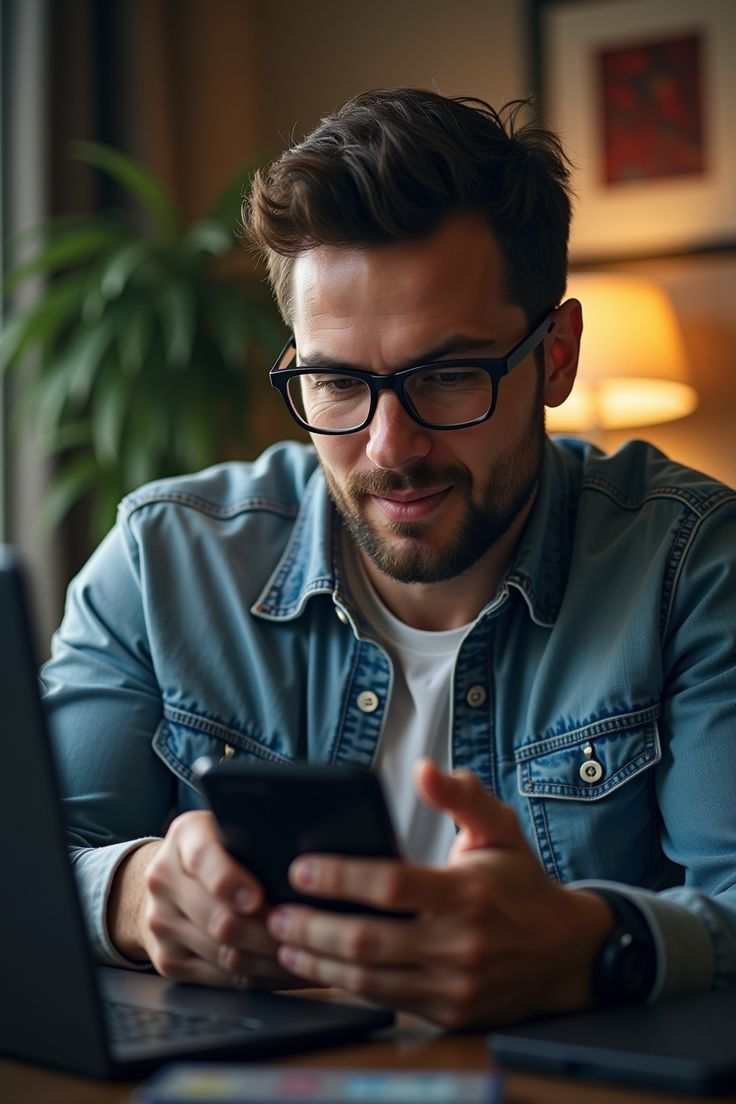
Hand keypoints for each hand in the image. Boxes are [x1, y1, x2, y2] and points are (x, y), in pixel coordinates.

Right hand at [108, 809, 312, 989]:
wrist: (167, 878)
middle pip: (220, 919)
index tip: (258, 898)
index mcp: (185, 836)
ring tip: (308, 959)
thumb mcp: (229, 825)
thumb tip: (302, 860)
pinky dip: (259, 979)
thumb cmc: (218, 848)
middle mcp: (164, 880)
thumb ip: (252, 835)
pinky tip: (286, 974)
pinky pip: (220, 979)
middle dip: (271, 933)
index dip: (231, 882)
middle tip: (308, 938)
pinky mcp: (167, 959)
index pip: (203, 857)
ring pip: (225, 954)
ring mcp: (161, 923)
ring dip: (272, 962)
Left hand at [266, 759, 612, 1027]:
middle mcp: (460, 944)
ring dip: (319, 960)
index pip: (390, 886)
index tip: (301, 868)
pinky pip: (386, 1000)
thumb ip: (461, 797)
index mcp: (467, 893)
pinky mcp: (449, 1013)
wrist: (566, 953)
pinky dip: (346, 985)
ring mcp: (455, 986)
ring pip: (369, 978)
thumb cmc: (521, 883)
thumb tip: (424, 770)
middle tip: (275, 910)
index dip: (339, 877)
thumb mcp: (500, 829)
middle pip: (368, 940)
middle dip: (312, 926)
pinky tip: (320, 966)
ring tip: (284, 940)